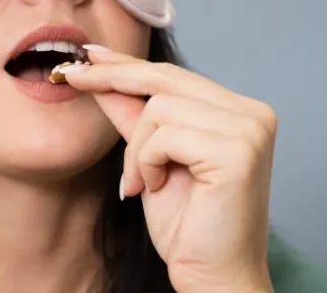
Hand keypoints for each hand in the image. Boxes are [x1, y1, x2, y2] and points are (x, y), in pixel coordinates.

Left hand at [62, 46, 276, 292]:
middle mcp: (252, 113)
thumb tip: (99, 74)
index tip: (88, 55)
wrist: (211, 276)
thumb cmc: (187, 225)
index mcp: (238, 111)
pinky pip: (164, 134)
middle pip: (165, 78)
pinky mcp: (237, 150)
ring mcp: (249, 129)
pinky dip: (146, 162)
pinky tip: (155, 188)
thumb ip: (132, 115)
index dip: (126, 63)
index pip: (172, 75)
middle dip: (113, 79)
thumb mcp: (149, 157)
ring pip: (159, 107)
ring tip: (143, 183)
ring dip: (136, 149)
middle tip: (73, 77)